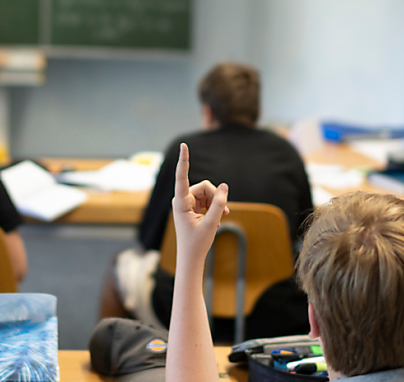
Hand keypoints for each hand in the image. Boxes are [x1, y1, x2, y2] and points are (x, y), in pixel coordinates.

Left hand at [172, 143, 228, 265]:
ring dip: (216, 204)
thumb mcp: (211, 224)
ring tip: (220, 219)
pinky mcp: (192, 207)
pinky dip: (214, 209)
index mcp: (180, 202)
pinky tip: (216, 222)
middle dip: (216, 198)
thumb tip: (224, 185)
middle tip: (224, 213)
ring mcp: (186, 203)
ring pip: (208, 194)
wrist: (191, 257)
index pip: (182, 177)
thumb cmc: (197, 243)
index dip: (184, 160)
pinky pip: (207, 200)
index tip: (184, 145)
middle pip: (204, 187)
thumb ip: (218, 204)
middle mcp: (182, 199)